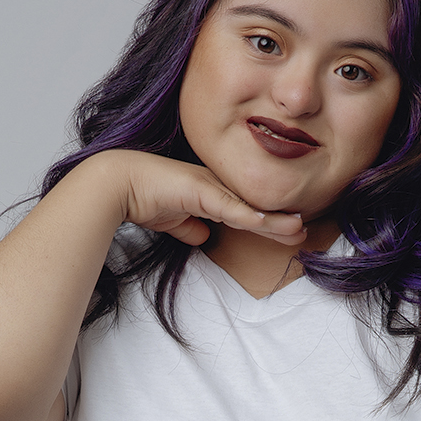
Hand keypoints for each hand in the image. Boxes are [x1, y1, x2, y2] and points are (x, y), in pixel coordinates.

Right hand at [89, 149, 308, 247]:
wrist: (117, 183)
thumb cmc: (141, 197)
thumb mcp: (172, 219)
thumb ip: (188, 227)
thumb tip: (202, 236)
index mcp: (209, 191)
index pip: (244, 210)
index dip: (266, 222)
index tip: (286, 233)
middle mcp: (214, 185)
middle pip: (253, 207)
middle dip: (278, 222)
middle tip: (303, 233)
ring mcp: (209, 186)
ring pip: (248, 207)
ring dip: (273, 221)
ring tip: (298, 230)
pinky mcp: (200, 190)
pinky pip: (229, 208)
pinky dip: (249, 217)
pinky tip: (268, 225)